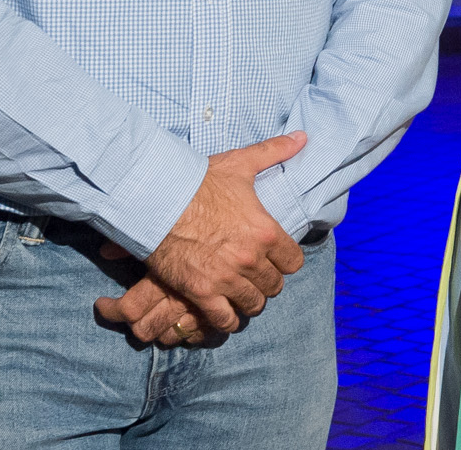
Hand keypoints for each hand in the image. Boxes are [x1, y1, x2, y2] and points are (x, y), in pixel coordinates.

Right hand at [95, 132, 308, 336]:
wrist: (157, 200)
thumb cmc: (199, 181)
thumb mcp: (241, 164)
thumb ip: (275, 152)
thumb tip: (302, 137)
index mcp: (266, 231)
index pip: (293, 262)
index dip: (285, 262)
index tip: (276, 259)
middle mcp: (251, 258)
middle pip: (274, 285)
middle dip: (267, 282)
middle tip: (256, 278)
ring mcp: (226, 278)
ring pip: (253, 304)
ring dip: (249, 301)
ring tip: (242, 295)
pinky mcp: (201, 292)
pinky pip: (224, 319)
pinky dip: (227, 321)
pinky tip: (225, 315)